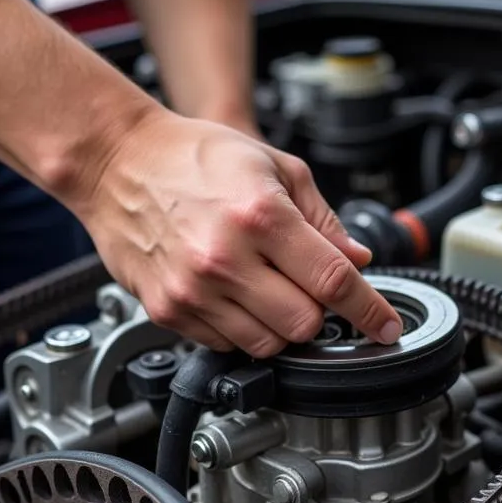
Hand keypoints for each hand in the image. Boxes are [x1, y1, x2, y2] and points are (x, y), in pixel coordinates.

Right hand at [79, 109, 403, 356]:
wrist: (115, 162)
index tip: (386, 328)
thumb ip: (322, 218)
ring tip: (266, 290)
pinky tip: (233, 296)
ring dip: (281, 327)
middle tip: (308, 290)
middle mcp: (225, 259)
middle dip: (318, 314)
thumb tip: (357, 259)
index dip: (369, 311)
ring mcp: (193, 291)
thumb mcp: (272, 166)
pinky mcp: (169, 311)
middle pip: (304, 324)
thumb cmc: (191, 157)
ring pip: (268, 345)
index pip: (334, 281)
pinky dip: (242, 330)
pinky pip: (226, 345)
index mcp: (260, 216)